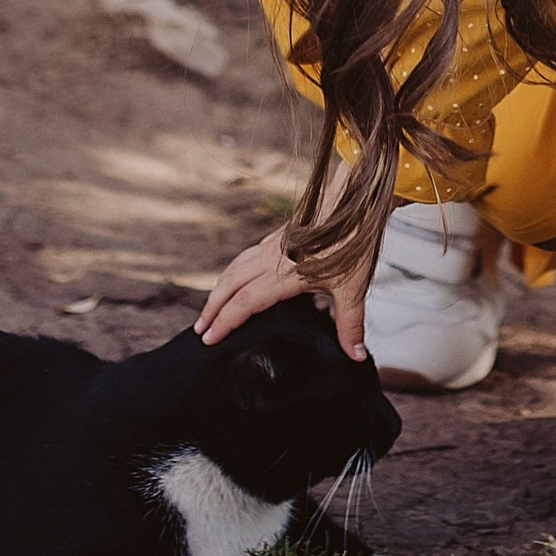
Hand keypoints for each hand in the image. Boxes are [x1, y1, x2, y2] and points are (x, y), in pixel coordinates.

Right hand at [196, 221, 377, 357]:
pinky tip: (239, 277)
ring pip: (236, 267)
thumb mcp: (353, 287)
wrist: (355, 199)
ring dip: (219, 288)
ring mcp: (274, 244)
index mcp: (285, 274)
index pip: (244, 303)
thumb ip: (350, 323)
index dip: (224, 322)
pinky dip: (234, 271)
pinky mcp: (280, 235)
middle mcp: (273, 257)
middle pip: (230, 284)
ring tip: (211, 307)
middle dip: (211, 308)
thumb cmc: (355, 238)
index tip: (209, 339)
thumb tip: (355, 355)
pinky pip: (248, 255)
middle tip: (200, 329)